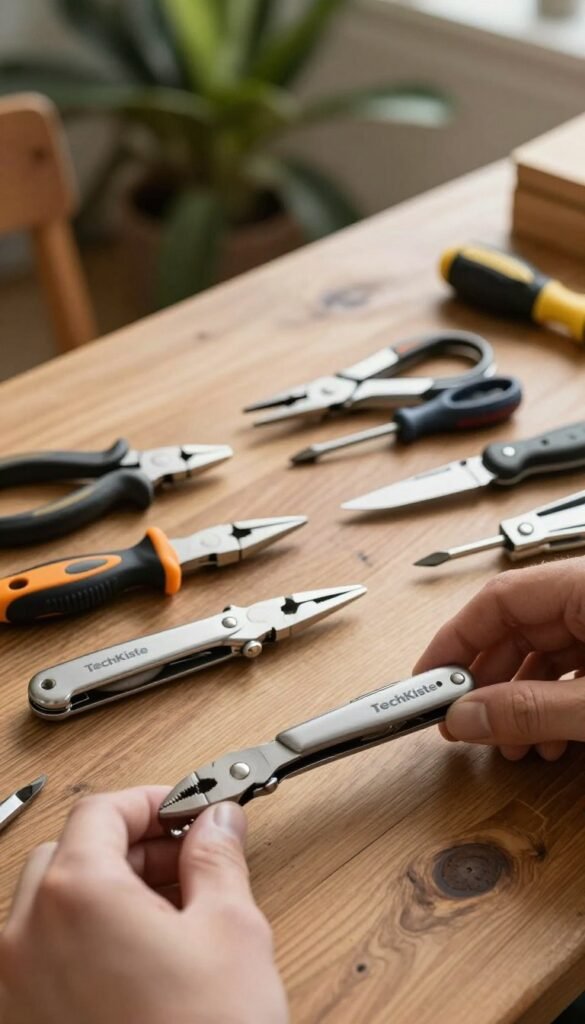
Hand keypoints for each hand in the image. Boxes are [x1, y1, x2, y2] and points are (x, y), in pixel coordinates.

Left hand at [0, 788, 287, 1023]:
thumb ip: (217, 858)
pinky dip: (86, 935)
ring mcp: (15, 986)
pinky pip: (44, 953)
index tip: (186, 810)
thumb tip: (217, 821)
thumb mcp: (230, 931)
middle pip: (72, 851)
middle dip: (133, 847)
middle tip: (188, 859)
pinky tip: (142, 958)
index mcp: (75, 896)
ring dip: (109, 890)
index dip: (150, 802)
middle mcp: (25, 937)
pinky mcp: (25, 1020)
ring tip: (172, 913)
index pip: (101, 809)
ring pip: (53, 903)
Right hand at [414, 559, 584, 761]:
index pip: (500, 599)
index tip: (428, 679)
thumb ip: (532, 709)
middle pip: (518, 630)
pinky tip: (551, 741)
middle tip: (460, 722)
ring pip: (544, 655)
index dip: (456, 639)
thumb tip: (468, 716)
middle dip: (487, 683)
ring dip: (519, 702)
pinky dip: (553, 705)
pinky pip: (573, 670)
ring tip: (509, 744)